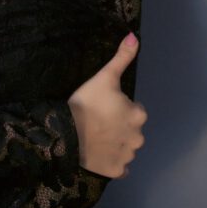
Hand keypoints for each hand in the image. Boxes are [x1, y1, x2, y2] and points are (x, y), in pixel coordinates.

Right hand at [67, 32, 147, 178]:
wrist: (68, 134)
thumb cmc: (87, 103)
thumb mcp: (105, 76)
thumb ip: (122, 57)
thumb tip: (135, 36)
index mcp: (138, 115)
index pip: (135, 110)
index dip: (120, 106)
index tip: (104, 105)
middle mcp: (138, 137)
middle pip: (131, 129)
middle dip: (120, 126)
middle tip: (99, 120)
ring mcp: (128, 156)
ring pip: (126, 147)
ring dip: (116, 143)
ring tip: (96, 136)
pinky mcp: (116, 171)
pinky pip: (118, 166)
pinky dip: (111, 160)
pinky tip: (99, 152)